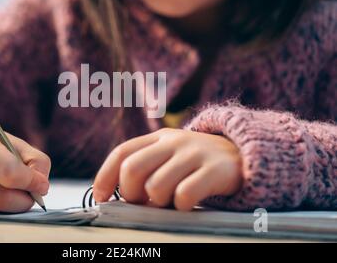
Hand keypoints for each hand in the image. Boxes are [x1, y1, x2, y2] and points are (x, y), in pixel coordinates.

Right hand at [0, 116, 50, 212]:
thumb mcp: (7, 139)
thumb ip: (34, 159)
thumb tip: (42, 186)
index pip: (10, 173)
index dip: (32, 183)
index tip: (42, 186)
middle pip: (3, 199)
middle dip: (24, 200)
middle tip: (32, 194)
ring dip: (9, 204)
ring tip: (6, 186)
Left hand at [93, 128, 242, 210]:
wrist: (242, 155)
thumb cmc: (196, 162)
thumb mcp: (170, 155)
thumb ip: (146, 166)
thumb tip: (116, 195)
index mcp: (158, 137)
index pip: (122, 153)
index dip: (105, 176)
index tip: (101, 197)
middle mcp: (174, 142)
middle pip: (132, 168)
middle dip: (131, 193)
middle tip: (143, 202)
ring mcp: (194, 154)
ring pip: (156, 185)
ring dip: (157, 202)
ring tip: (169, 201)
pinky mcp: (214, 170)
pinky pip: (184, 195)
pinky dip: (180, 206)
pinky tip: (187, 203)